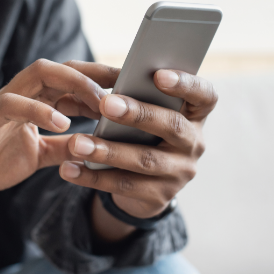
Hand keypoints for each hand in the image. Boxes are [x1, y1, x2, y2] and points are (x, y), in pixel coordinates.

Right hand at [0, 60, 118, 207]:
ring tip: (101, 101)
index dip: (103, 83)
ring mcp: (3, 103)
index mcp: (34, 102)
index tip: (133, 90)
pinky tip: (63, 124)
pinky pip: (13, 104)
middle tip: (128, 84)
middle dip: (97, 73)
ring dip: (74, 84)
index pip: (73, 82)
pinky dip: (40, 111)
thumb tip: (96, 145)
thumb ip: (63, 146)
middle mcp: (22, 95)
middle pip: (63, 69)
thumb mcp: (38, 155)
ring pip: (41, 74)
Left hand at [58, 69, 217, 219]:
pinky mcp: (159, 197)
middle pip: (173, 126)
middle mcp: (194, 143)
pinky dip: (93, 176)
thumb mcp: (144, 114)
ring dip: (108, 151)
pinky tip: (69, 169)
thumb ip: (132, 97)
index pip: (204, 96)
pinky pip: (124, 186)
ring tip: (77, 143)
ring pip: (145, 160)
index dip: (185, 84)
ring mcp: (180, 173)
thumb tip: (94, 85)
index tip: (158, 75)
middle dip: (138, 114)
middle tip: (106, 104)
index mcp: (194, 114)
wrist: (143, 185)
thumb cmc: (141, 133)